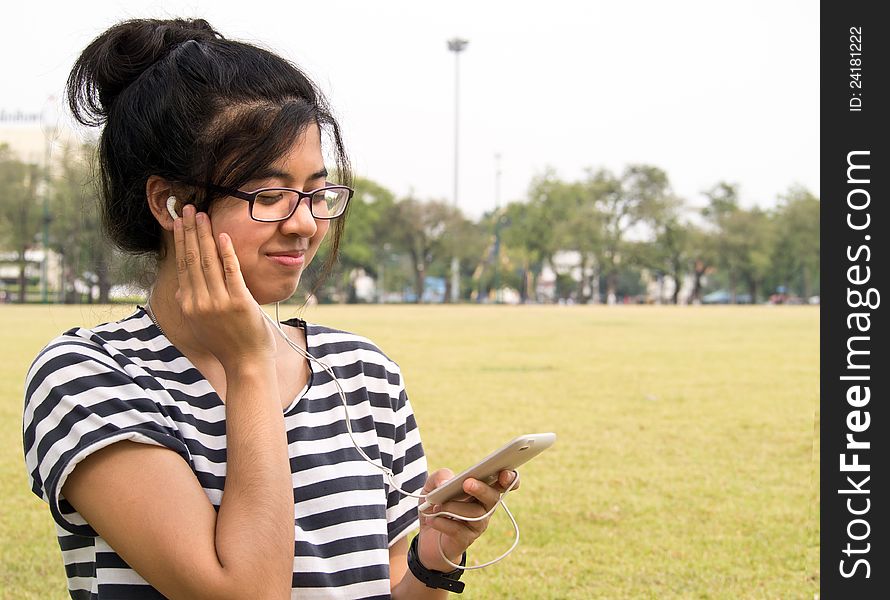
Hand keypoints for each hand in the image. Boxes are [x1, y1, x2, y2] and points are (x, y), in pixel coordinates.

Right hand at [173, 204, 275, 368]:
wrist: (245, 364)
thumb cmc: (226, 344)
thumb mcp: (200, 326)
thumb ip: (189, 306)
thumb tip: (179, 292)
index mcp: (188, 305)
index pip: (183, 266)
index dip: (181, 242)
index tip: (179, 223)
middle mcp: (199, 302)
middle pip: (192, 259)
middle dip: (190, 231)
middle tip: (189, 209)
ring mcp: (219, 302)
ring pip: (208, 262)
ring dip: (205, 236)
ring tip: (203, 216)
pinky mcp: (239, 302)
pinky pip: (231, 272)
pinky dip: (226, 253)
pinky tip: (223, 237)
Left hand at [416, 469, 519, 571]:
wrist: (425, 533)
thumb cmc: (435, 504)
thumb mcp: (432, 485)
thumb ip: (439, 477)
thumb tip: (446, 483)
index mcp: (481, 489)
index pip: (502, 483)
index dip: (509, 479)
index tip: (504, 474)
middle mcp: (484, 507)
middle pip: (493, 497)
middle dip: (482, 489)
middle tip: (467, 483)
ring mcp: (477, 524)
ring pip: (475, 514)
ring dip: (454, 507)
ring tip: (437, 506)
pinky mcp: (466, 539)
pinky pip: (459, 529)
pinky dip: (443, 522)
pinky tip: (432, 519)